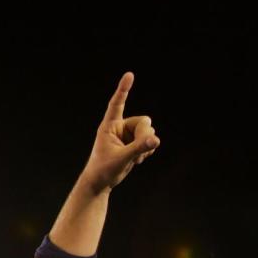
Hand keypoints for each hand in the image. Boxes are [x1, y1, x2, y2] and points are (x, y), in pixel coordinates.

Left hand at [81, 73, 159, 194]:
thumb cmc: (104, 169)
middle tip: (140, 151)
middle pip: (144, 121)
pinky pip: (150, 140)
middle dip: (145, 135)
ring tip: (134, 158)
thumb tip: (156, 139)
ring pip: (148, 131)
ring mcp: (128, 134)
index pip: (117, 104)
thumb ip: (139, 148)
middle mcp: (119, 127)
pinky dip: (147, 150)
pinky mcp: (134, 142)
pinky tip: (137, 160)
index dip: (123, 89)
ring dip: (146, 145)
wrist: (101, 182)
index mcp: (109, 126)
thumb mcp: (122, 159)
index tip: (129, 75)